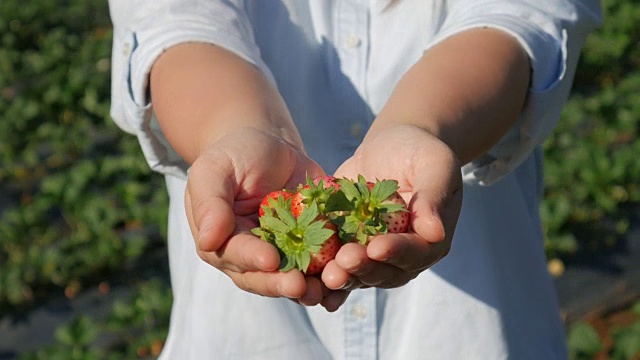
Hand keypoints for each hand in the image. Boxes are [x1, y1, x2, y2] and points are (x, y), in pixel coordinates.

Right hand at [184, 128, 345, 307]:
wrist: (270, 146)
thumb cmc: (236, 155)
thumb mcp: (215, 170)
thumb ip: (210, 203)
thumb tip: (207, 241)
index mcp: (222, 242)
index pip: (236, 255)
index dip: (252, 259)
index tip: (270, 260)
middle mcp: (251, 256)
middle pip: (265, 278)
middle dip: (283, 283)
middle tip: (301, 287)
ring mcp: (283, 254)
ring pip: (295, 278)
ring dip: (311, 287)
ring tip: (327, 289)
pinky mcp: (311, 246)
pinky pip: (324, 263)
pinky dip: (335, 271)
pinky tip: (350, 273)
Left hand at [321, 125, 462, 290]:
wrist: (390, 147)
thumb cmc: (419, 151)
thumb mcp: (435, 164)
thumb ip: (433, 197)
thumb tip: (434, 232)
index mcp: (429, 240)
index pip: (415, 252)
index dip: (396, 252)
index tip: (376, 247)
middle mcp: (402, 256)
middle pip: (384, 271)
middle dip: (363, 268)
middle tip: (342, 262)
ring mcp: (372, 255)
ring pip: (358, 275)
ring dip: (341, 277)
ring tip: (324, 275)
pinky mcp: (347, 247)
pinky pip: (335, 265)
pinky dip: (321, 275)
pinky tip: (304, 282)